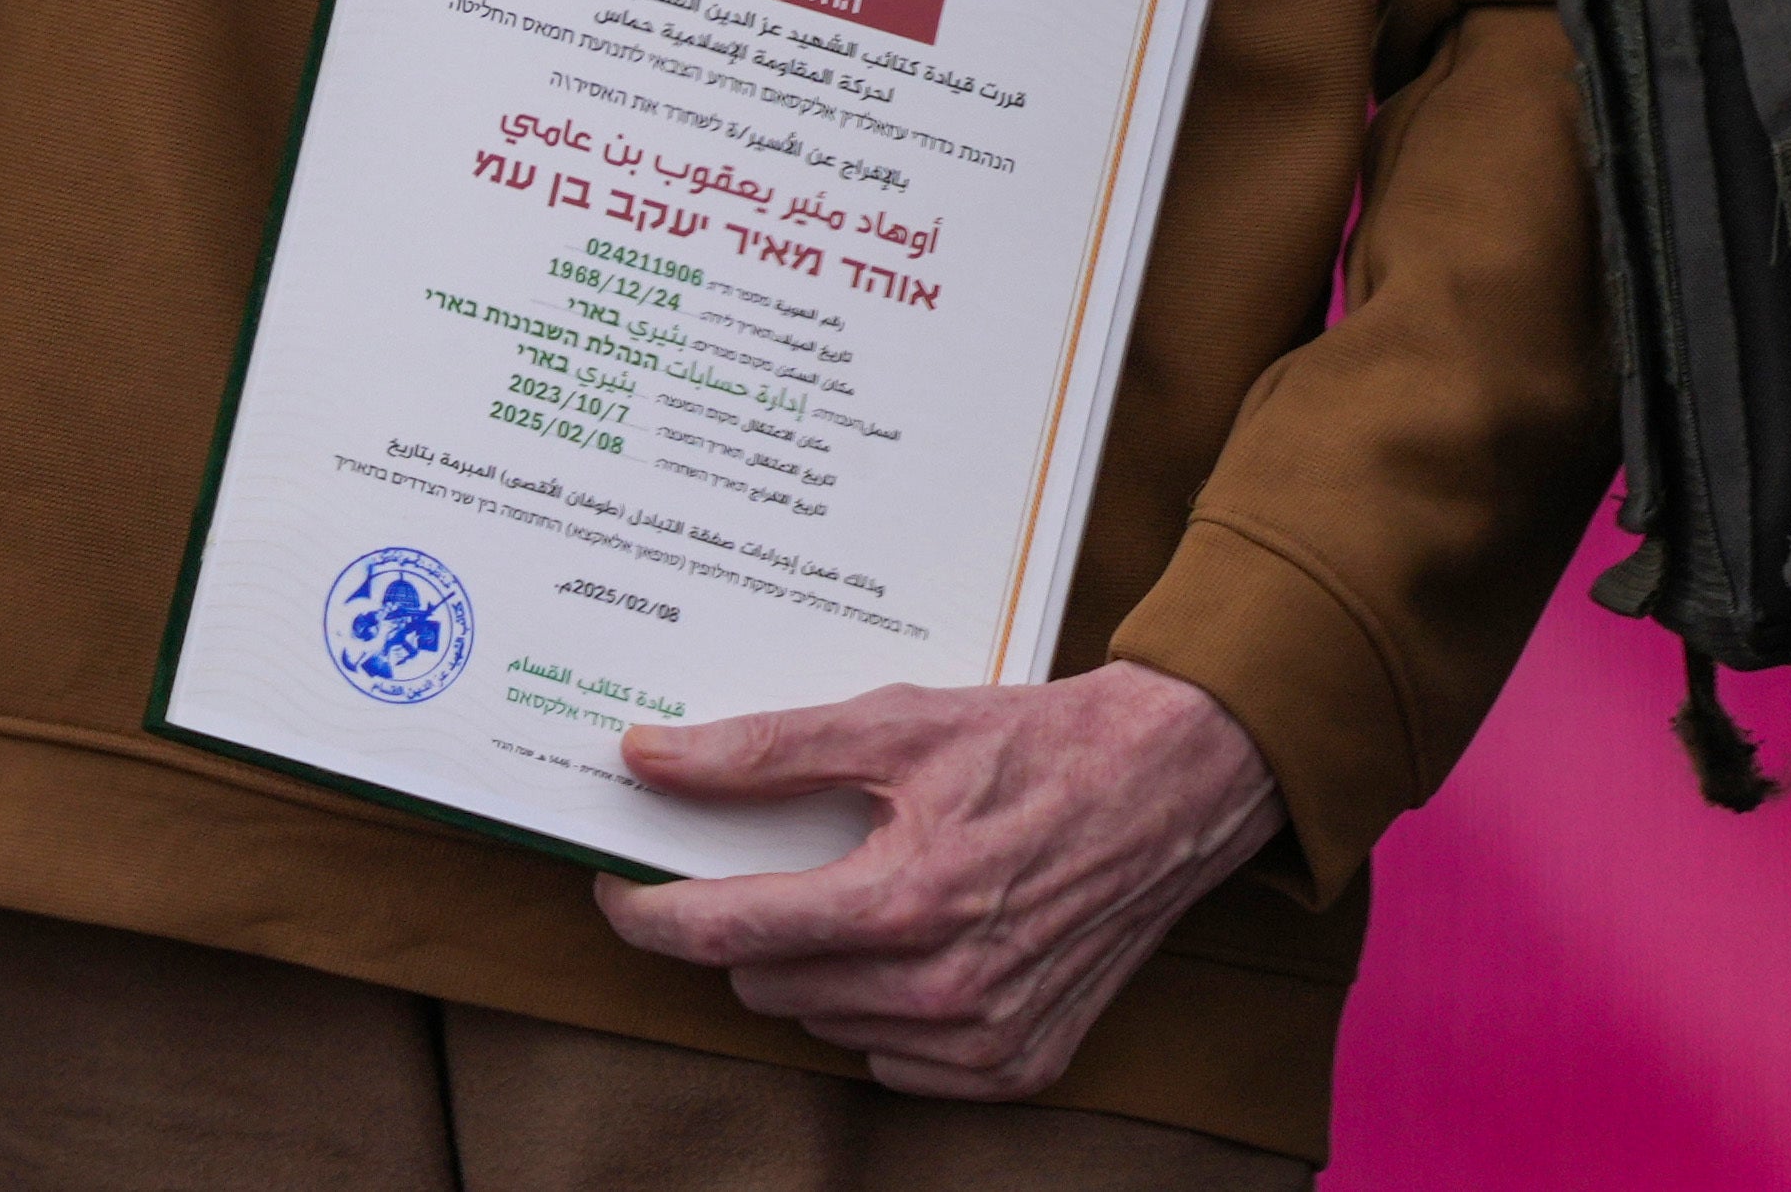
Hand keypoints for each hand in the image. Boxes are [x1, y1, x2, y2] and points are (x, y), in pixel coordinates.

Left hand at [597, 663, 1284, 1102]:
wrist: (1172, 784)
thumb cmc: (1033, 743)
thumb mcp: (895, 723)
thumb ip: (762, 749)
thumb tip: (647, 757)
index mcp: (901, 901)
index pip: (727, 931)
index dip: (650, 911)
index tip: (618, 884)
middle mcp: (940, 988)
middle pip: (766, 982)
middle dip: (748, 924)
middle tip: (773, 861)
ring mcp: (982, 1039)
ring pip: (823, 1025)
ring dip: (816, 967)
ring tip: (863, 890)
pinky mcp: (1018, 1066)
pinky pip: (893, 1064)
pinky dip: (882, 1012)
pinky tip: (915, 945)